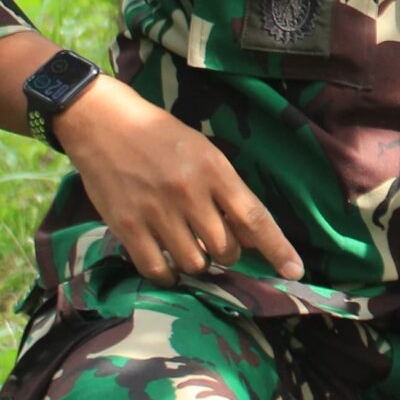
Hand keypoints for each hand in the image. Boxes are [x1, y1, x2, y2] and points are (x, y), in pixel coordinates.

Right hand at [57, 80, 304, 286]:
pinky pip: (157, 269)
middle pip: (226, 248)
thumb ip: (227, 192)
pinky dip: (168, 274)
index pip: (254, 217)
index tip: (294, 271)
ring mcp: (157, 211)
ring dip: (199, 264)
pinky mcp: (127, 226)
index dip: (277, 248)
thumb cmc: (160, 136)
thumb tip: (249, 237)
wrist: (105, 124)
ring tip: (190, 248)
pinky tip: (168, 265)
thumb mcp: (203, 152)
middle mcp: (189, 193)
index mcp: (214, 170)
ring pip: (194, 263)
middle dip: (228, 253)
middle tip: (217, 243)